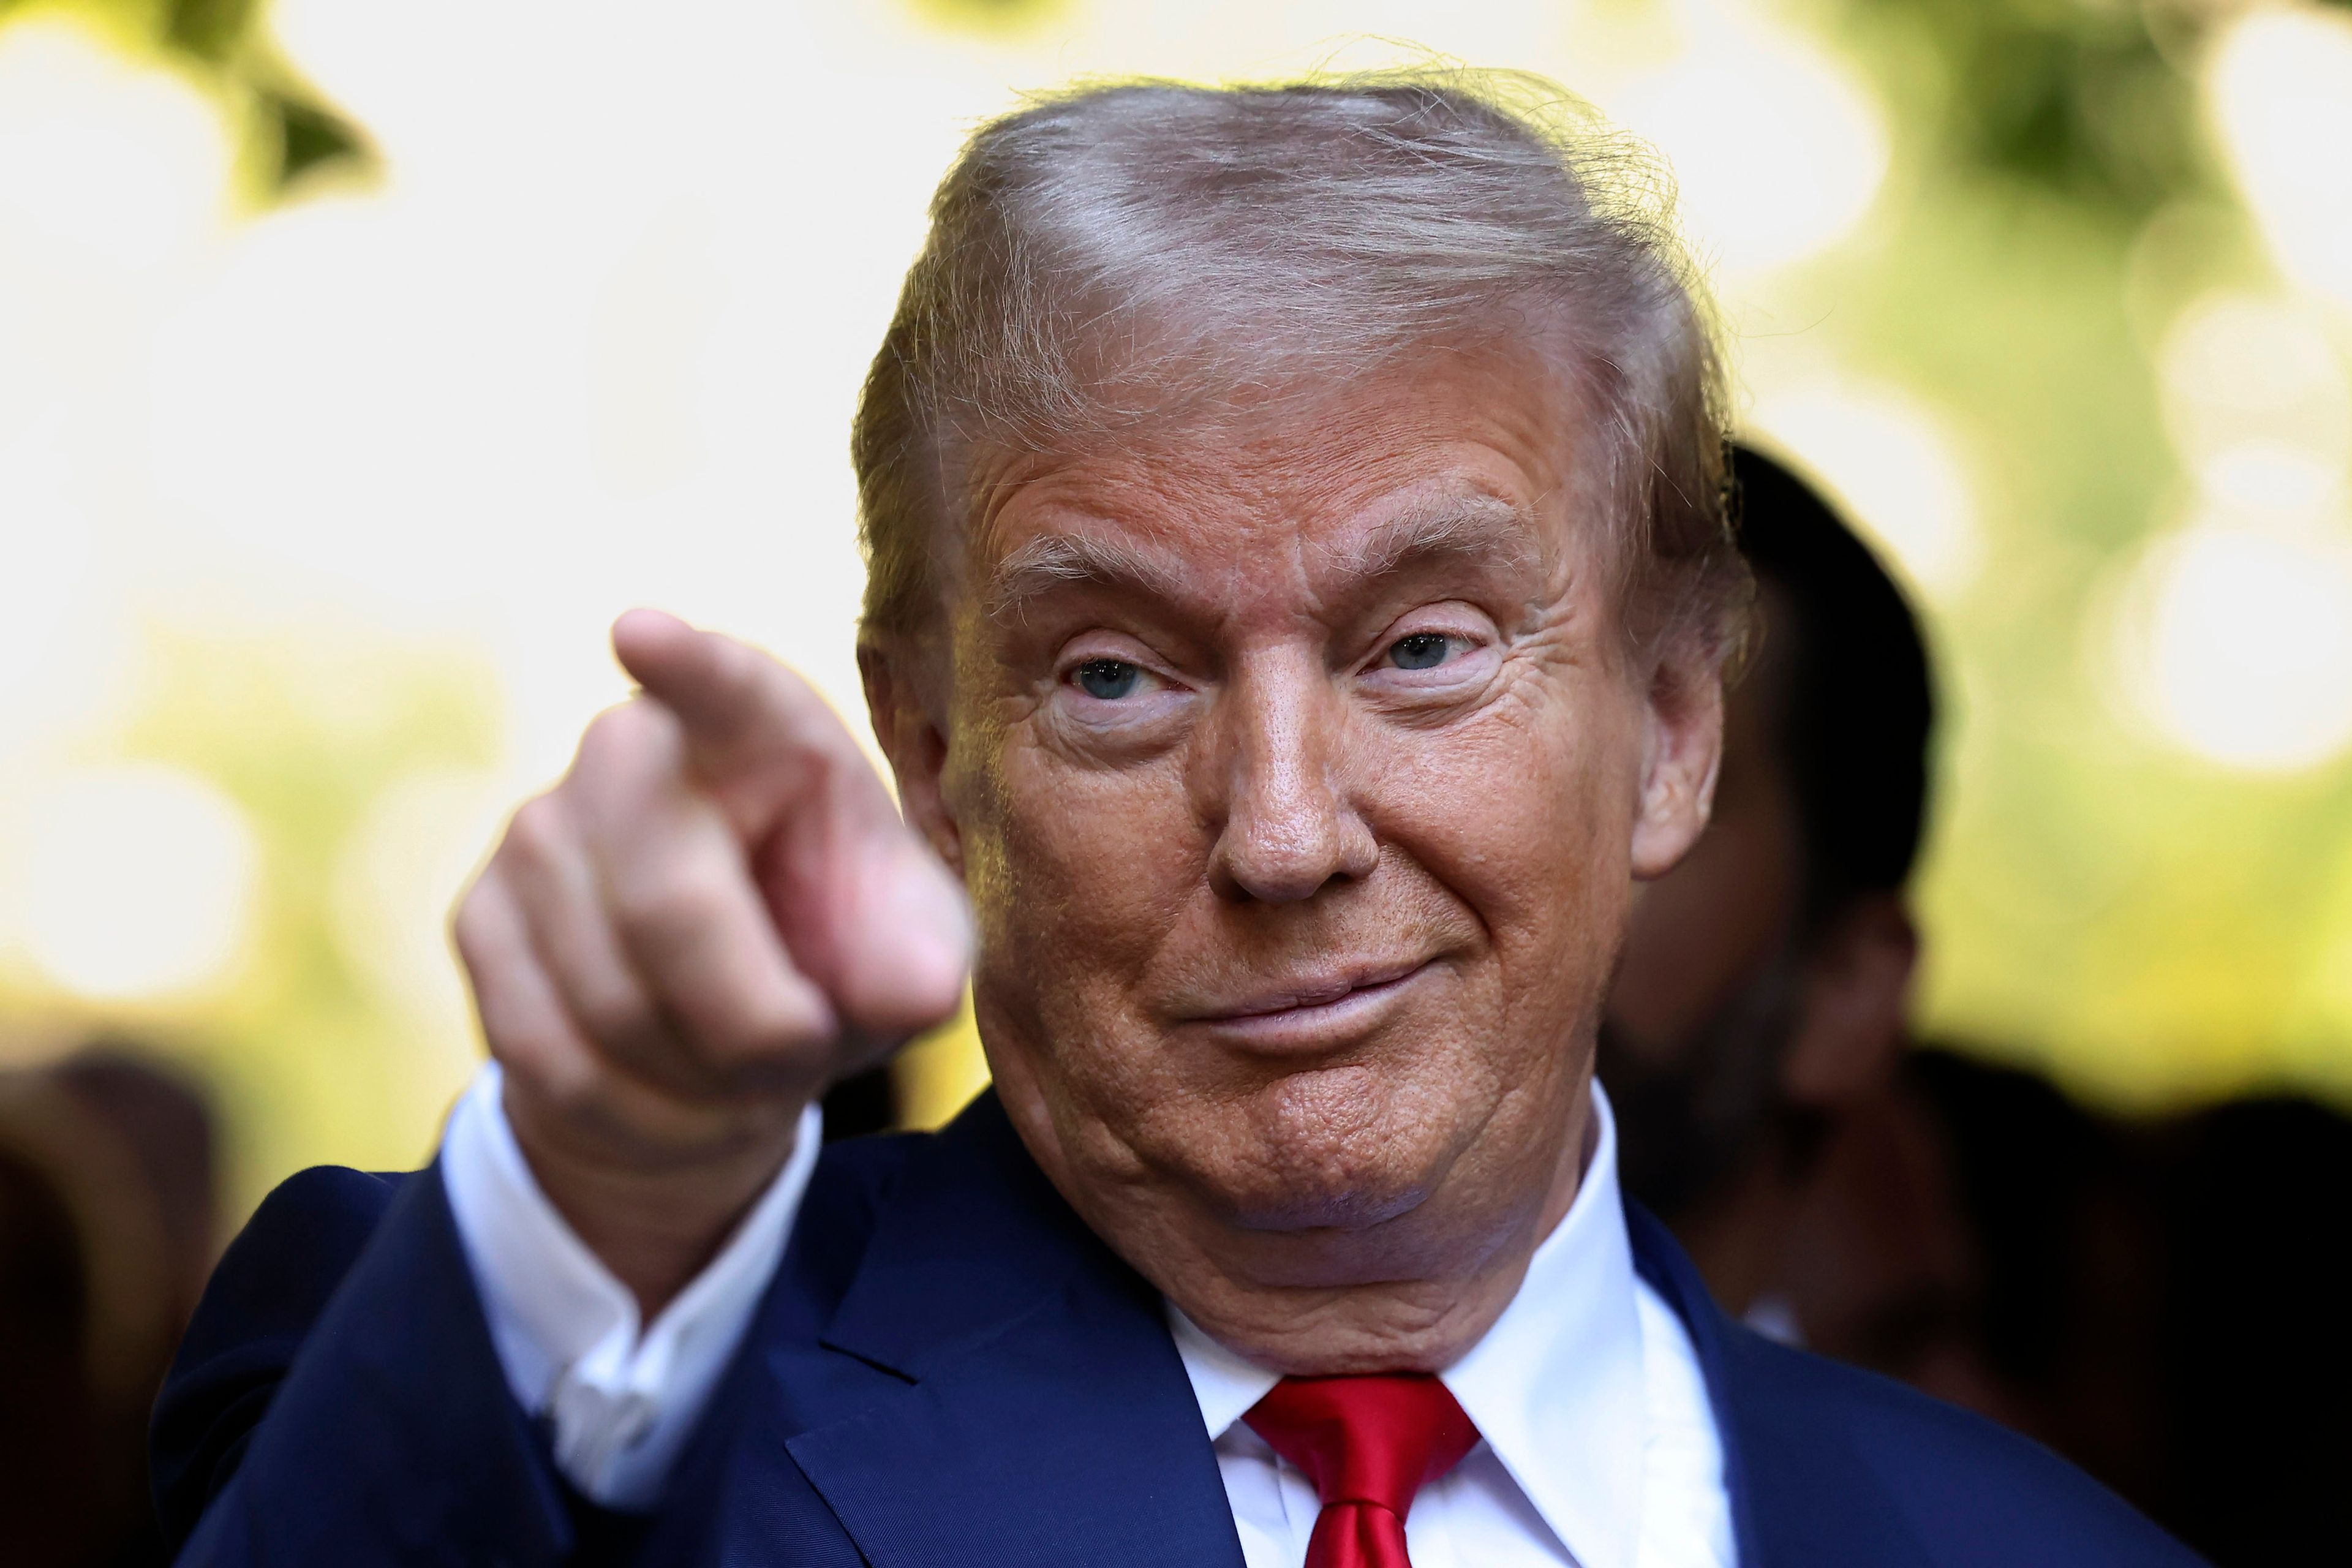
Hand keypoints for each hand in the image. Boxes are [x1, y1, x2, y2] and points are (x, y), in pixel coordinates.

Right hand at [453, 610, 969, 1312]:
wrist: (723, 1034)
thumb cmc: (835, 959)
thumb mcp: (905, 957)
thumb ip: (918, 965)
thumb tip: (913, 991)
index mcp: (763, 731)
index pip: (727, 690)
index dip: (690, 666)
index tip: (645, 632)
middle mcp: (633, 754)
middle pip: (670, 909)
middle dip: (753, 1023)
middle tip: (809, 1049)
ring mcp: (539, 830)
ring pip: (610, 1002)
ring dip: (700, 1081)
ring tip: (748, 1069)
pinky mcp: (479, 916)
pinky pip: (550, 1056)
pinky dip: (634, 1114)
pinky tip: (676, 1093)